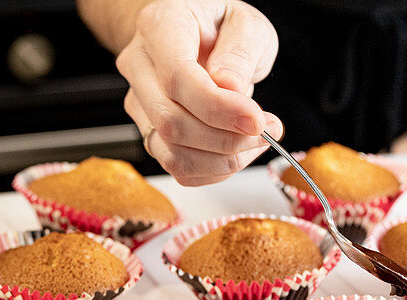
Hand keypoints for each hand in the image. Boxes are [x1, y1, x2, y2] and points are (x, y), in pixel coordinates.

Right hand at [115, 0, 281, 185]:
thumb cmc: (220, 26)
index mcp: (160, 27)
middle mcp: (140, 66)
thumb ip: (240, 52)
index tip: (255, 120)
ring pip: (172, 152)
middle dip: (225, 139)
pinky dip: (213, 170)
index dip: (218, 108)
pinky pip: (177, 167)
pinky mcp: (149, 131)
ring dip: (221, 160)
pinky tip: (237, 152)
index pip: (177, 78)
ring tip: (255, 141)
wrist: (198, 34)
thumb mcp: (246, 23)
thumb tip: (230, 90)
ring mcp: (140, 103)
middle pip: (171, 121)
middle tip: (266, 131)